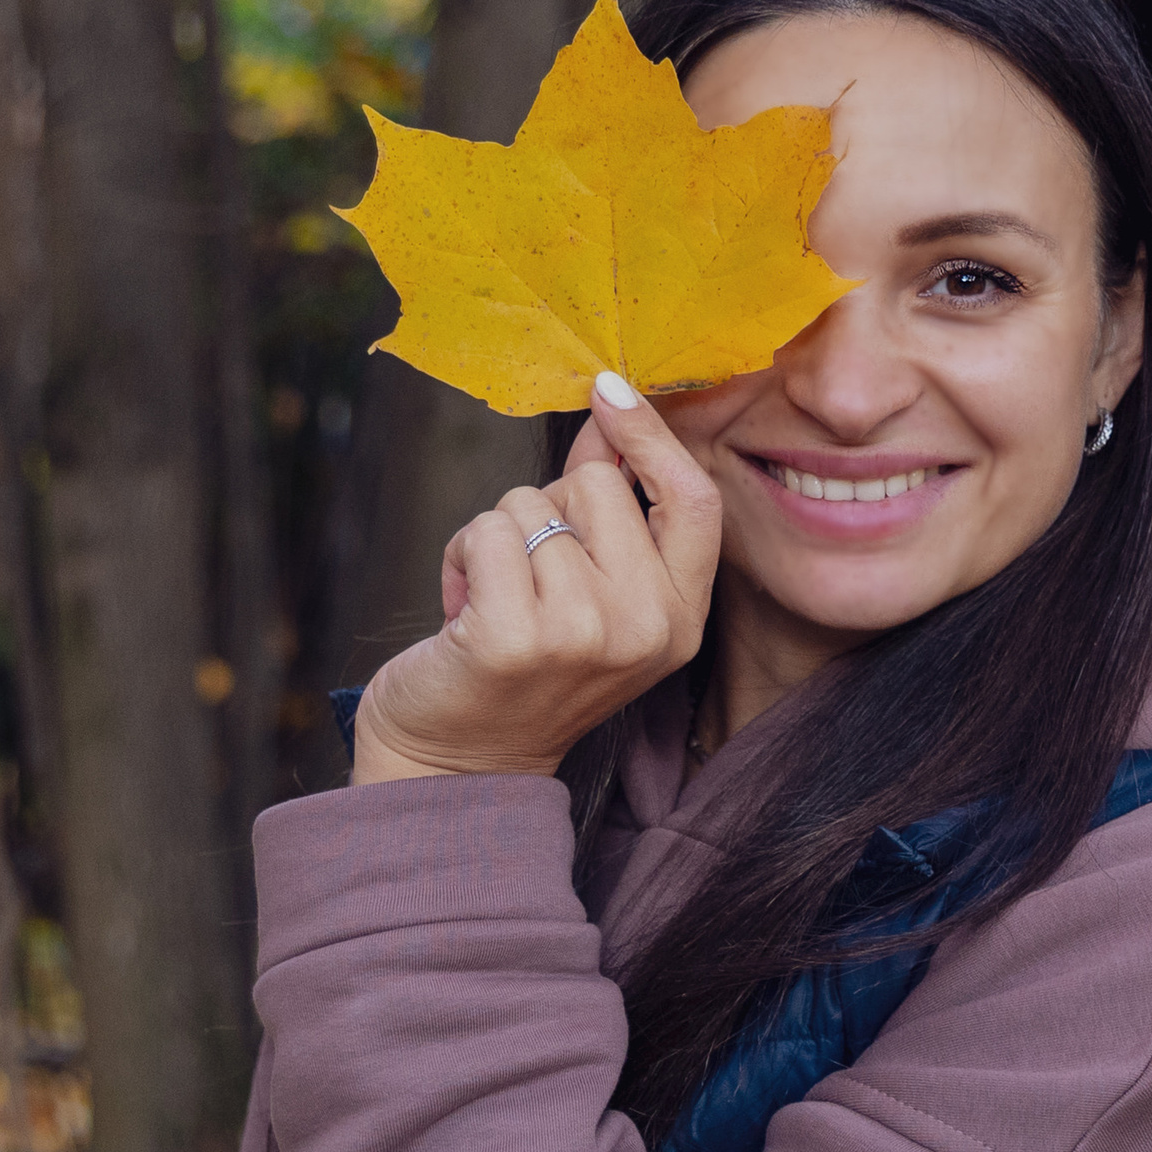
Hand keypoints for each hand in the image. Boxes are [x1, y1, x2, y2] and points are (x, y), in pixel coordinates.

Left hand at [353, 378, 723, 784]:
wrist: (457, 762)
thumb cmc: (522, 668)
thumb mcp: (591, 593)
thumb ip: (607, 510)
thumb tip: (608, 418)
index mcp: (680, 621)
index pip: (694, 502)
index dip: (653, 438)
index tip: (612, 389)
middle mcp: (645, 629)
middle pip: (598, 488)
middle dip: (548, 506)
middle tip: (529, 576)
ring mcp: (583, 635)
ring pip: (532, 505)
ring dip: (496, 537)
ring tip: (493, 602)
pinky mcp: (515, 637)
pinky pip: (487, 530)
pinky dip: (462, 555)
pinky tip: (463, 609)